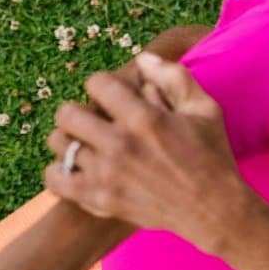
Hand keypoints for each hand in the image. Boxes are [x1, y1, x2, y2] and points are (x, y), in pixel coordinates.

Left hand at [43, 53, 251, 254]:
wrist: (213, 210)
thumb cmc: (212, 156)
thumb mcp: (205, 109)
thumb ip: (174, 77)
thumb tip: (142, 59)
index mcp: (144, 119)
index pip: (96, 83)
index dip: (103, 84)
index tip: (113, 95)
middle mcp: (120, 145)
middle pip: (67, 113)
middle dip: (79, 110)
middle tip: (94, 119)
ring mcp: (106, 176)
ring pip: (59, 144)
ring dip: (69, 138)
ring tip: (85, 142)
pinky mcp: (100, 201)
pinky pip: (55, 180)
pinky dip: (59, 171)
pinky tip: (77, 168)